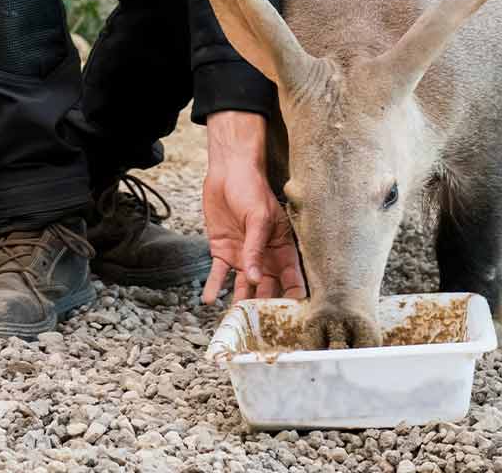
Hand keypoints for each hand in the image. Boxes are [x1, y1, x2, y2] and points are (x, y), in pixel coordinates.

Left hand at [201, 111, 305, 302]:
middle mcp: (265, 257)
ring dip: (239, 302)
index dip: (293, 298)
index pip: (292, 279)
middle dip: (265, 308)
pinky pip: (219, 274)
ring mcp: (243, 256)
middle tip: (261, 328)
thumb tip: (254, 278)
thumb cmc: (252, 189)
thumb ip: (255, 249)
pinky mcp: (223, 252)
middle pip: (267, 288)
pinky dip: (214, 287)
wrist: (227, 172)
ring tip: (235, 321)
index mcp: (282, 248)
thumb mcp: (258, 218)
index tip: (292, 319)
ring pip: (243, 286)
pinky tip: (208, 300)